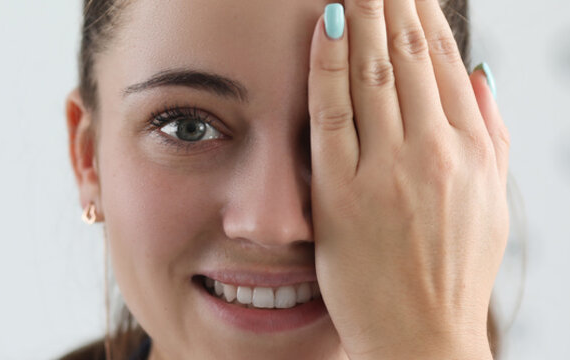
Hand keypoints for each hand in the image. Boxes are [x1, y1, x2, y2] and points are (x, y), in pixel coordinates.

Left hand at [307, 1, 508, 358]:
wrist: (424, 336)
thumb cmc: (452, 270)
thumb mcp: (490, 201)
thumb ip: (488, 133)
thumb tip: (482, 73)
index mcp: (472, 150)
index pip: (446, 63)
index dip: (425, 16)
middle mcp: (436, 153)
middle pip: (411, 58)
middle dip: (393, 3)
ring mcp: (389, 172)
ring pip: (376, 76)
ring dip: (366, 18)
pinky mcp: (344, 194)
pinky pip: (334, 115)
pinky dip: (330, 66)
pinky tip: (327, 28)